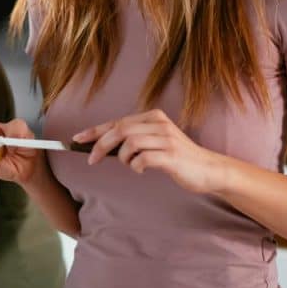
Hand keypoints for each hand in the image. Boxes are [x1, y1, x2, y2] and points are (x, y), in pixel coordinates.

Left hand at [73, 108, 227, 193]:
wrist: (209, 169)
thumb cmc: (177, 158)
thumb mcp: (154, 142)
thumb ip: (133, 140)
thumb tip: (103, 146)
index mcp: (153, 117)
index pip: (117, 121)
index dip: (95, 130)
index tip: (77, 139)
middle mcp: (159, 124)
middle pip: (120, 129)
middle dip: (101, 145)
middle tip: (91, 160)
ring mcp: (166, 139)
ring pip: (130, 142)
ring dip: (122, 157)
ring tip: (130, 165)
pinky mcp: (172, 155)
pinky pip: (143, 158)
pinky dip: (136, 166)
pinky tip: (141, 170)